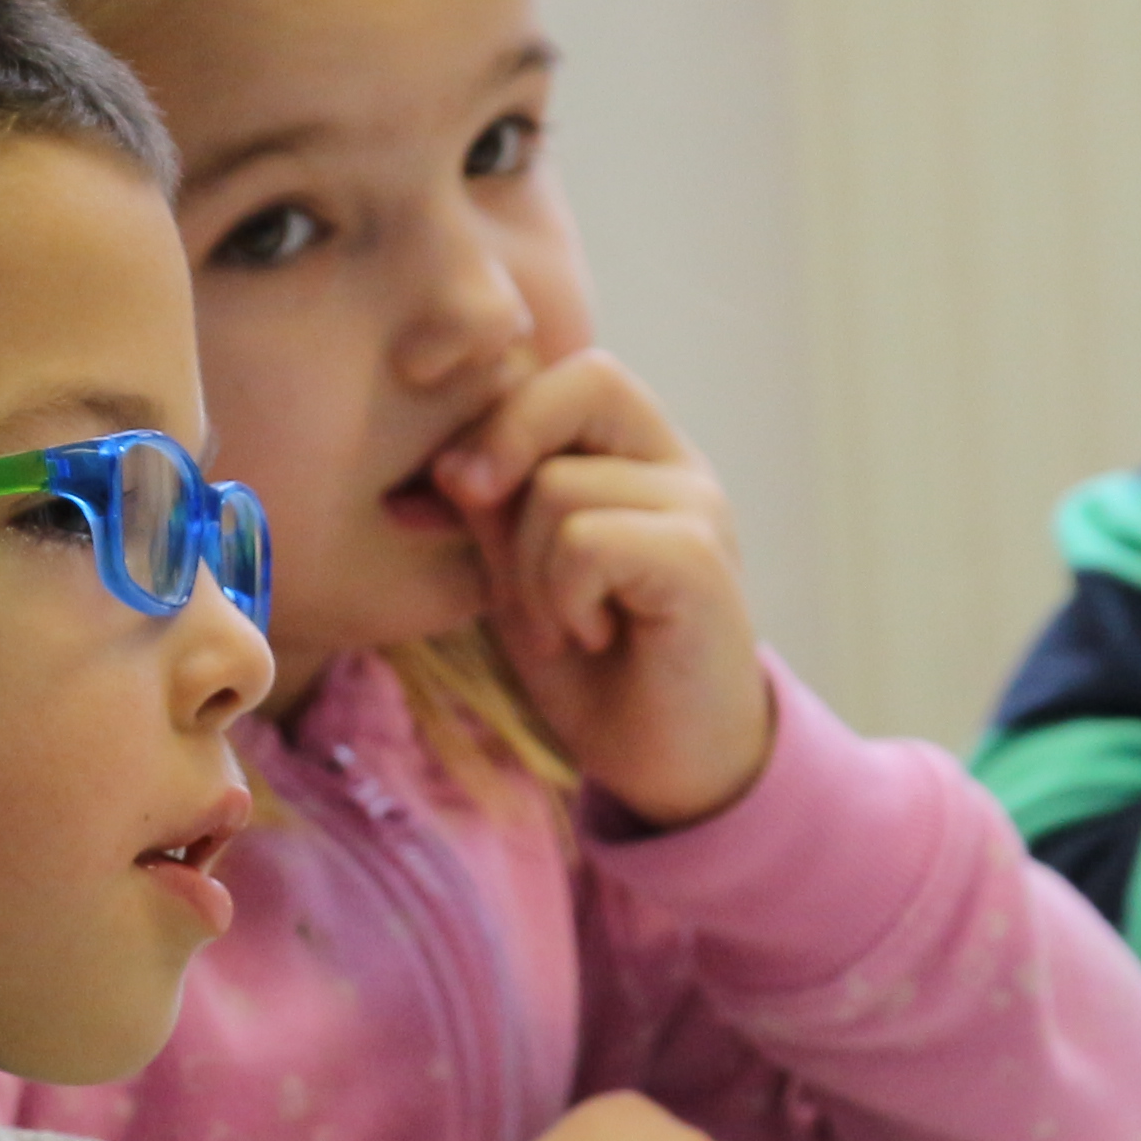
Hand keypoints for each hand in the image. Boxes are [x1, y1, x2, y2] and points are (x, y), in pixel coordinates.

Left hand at [430, 350, 775, 828]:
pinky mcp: (703, 560)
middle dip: (505, 442)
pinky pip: (587, 541)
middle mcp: (677, 465)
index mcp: (635, 456)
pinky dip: (564, 598)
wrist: (670, 765)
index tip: (437, 489)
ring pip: (559, 486)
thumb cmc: (597, 671)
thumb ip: (493, 512)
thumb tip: (439, 466)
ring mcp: (699, 507)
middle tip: (475, 508)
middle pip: (583, 382)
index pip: (563, 375)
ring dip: (529, 570)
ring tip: (564, 624)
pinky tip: (592, 637)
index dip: (490, 413)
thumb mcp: (521, 578)